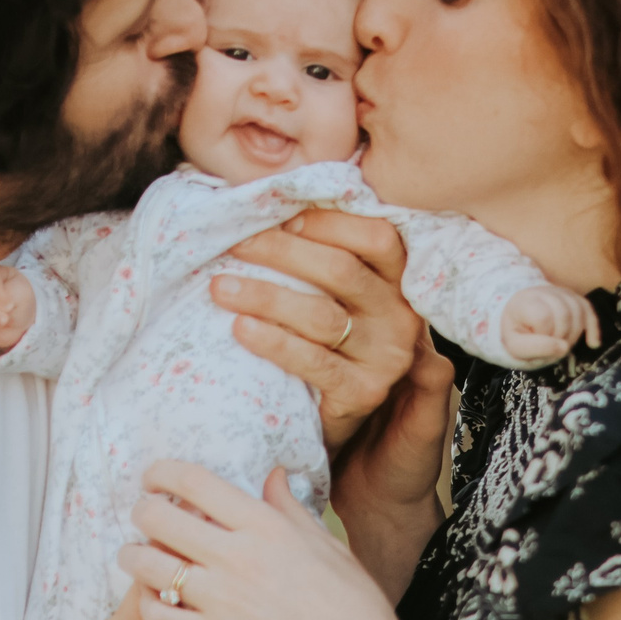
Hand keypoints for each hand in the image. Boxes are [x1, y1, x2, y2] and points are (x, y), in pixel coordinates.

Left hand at [119, 460, 417, 619]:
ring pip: (148, 565)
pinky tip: (155, 600)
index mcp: (266, 526)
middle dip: (142, 511)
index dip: (162, 473)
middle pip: (158, 518)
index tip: (155, 478)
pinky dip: (147, 604)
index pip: (194, 482)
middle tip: (145, 517)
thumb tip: (273, 475)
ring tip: (137, 555)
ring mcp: (221, 600)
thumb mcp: (327, 544)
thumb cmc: (354, 605)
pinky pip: (157, 616)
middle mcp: (237, 556)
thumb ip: (289, 508)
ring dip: (133, 555)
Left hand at [211, 209, 418, 449]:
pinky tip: (240, 329)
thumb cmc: (329, 341)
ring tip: (220, 287)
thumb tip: (267, 204)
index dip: (329, 222)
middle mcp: (400, 316)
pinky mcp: (363, 392)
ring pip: (322, 315)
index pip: (377, 236)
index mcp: (398, 281)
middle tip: (234, 245)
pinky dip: (273, 342)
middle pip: (342, 271)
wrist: (336, 415)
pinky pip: (314, 362)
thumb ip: (324, 255)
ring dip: (265, 295)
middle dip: (281, 252)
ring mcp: (386, 357)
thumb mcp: (339, 295)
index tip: (282, 220)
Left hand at [501, 284, 598, 365]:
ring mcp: (561, 292)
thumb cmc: (519, 334)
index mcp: (524, 302)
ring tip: (561, 343)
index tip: (536, 341)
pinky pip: (589, 310)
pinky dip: (593, 328)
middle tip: (551, 347)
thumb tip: (564, 348)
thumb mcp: (516, 346)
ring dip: (574, 334)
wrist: (521, 320)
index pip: (544, 317)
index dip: (544, 335)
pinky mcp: (574, 298)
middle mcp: (544, 291)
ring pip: (579, 311)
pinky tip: (593, 344)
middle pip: (565, 314)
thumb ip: (535, 348)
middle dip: (561, 337)